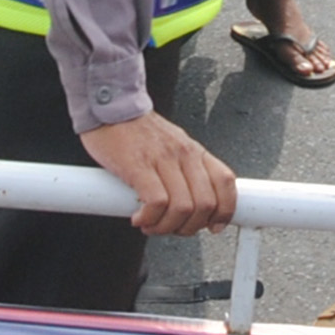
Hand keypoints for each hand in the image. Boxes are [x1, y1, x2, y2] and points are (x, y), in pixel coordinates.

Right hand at [82, 110, 235, 236]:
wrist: (109, 106)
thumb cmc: (136, 130)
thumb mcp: (172, 145)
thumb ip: (184, 170)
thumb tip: (192, 204)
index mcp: (194, 151)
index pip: (225, 182)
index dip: (225, 210)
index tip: (213, 226)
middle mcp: (184, 154)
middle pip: (205, 204)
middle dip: (190, 227)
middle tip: (171, 228)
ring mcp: (163, 159)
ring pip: (183, 208)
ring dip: (167, 227)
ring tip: (152, 225)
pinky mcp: (139, 165)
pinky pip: (156, 202)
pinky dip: (149, 218)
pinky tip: (138, 218)